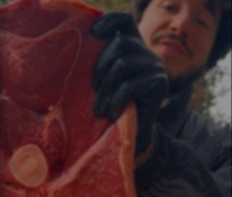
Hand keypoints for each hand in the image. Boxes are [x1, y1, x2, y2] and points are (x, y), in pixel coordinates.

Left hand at [91, 12, 168, 155]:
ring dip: (106, 88)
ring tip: (99, 108)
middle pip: (119, 44)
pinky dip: (115, 100)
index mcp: (131, 47)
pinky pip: (129, 86)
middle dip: (101, 68)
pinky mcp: (159, 82)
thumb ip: (99, 64)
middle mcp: (146, 52)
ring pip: (122, 64)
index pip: (124, 21)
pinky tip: (110, 112)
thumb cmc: (110, 106)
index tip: (93, 31)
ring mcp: (154, 66)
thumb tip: (80, 47)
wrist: (131, 134)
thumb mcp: (102, 81)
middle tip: (95, 91)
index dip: (109, 20)